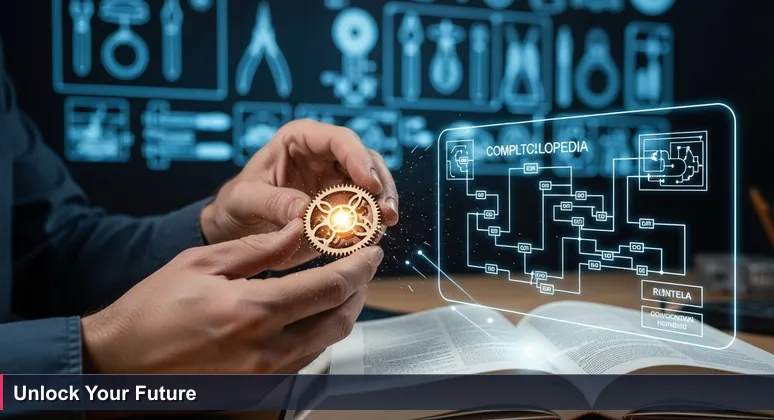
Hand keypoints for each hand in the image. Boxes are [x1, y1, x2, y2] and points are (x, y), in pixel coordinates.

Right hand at [81, 219, 383, 373]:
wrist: (120, 363)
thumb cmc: (154, 309)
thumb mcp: (203, 262)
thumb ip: (261, 247)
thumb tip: (300, 228)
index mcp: (254, 312)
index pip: (330, 287)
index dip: (359, 266)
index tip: (372, 251)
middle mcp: (267, 349)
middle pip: (339, 318)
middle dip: (360, 288)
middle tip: (363, 263)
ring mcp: (266, 374)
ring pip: (328, 340)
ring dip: (343, 309)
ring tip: (343, 282)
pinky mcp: (261, 386)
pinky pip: (307, 356)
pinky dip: (320, 329)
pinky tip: (314, 309)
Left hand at [200, 119, 399, 268]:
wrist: (235, 232)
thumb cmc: (235, 206)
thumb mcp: (243, 200)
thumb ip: (272, 202)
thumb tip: (305, 211)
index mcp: (300, 140)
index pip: (338, 140)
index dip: (358, 159)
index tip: (369, 184)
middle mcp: (325, 158)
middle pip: (366, 162)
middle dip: (381, 187)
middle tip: (386, 213)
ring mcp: (337, 184)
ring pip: (373, 189)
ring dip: (381, 209)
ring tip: (382, 229)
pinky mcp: (342, 211)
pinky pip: (365, 216)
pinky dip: (371, 228)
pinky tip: (371, 241)